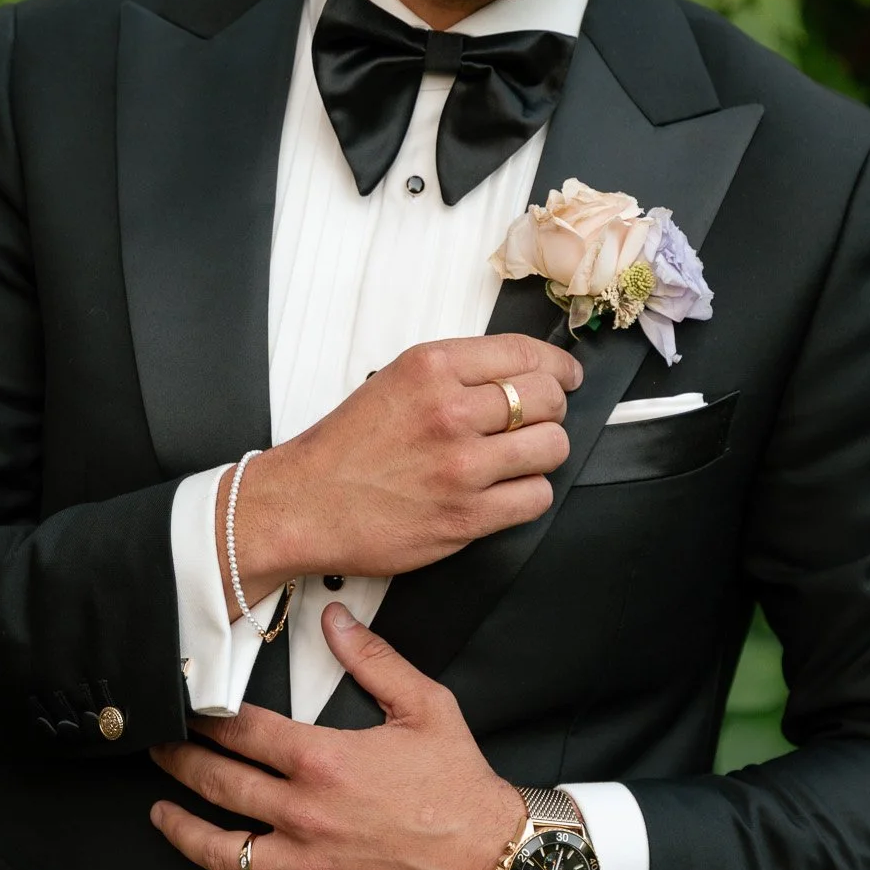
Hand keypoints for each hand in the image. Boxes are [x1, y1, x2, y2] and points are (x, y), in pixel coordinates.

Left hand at [149, 603, 525, 869]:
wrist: (495, 858)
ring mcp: (309, 868)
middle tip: (159, 751)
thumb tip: (336, 620)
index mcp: (325, 759)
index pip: (244, 731)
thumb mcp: (424, 704)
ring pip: (223, 852)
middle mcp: (307, 813)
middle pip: (221, 785)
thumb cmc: (460, 785)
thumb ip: (372, 659)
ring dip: (181, 831)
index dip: (207, 719)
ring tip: (160, 814)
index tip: (186, 712)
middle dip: (180, 764)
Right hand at [218, 332, 581, 613]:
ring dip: (544, 452)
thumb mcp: (394, 379)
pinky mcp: (467, 516)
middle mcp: (450, 411)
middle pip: (547, 399)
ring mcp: (462, 466)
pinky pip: (536, 497)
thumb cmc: (344, 447)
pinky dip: (529, 494)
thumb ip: (454, 372)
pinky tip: (507, 490)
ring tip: (520, 457)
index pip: (525, 353)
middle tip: (538, 419)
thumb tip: (517, 372)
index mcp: (432, 368)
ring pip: (551, 447)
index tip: (565, 376)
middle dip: (552, 408)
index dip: (557, 366)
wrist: (304, 504)